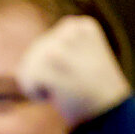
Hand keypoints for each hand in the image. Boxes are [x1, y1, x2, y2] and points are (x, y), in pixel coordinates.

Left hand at [18, 15, 131, 129]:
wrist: (109, 108)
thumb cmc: (92, 88)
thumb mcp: (82, 59)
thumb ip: (63, 49)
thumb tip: (33, 51)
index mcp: (80, 25)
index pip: (45, 45)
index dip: (52, 68)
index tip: (74, 75)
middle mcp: (70, 29)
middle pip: (34, 54)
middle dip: (44, 76)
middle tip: (69, 85)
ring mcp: (62, 42)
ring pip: (28, 66)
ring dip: (39, 85)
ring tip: (63, 89)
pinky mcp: (52, 59)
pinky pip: (26, 78)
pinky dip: (35, 93)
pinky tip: (55, 94)